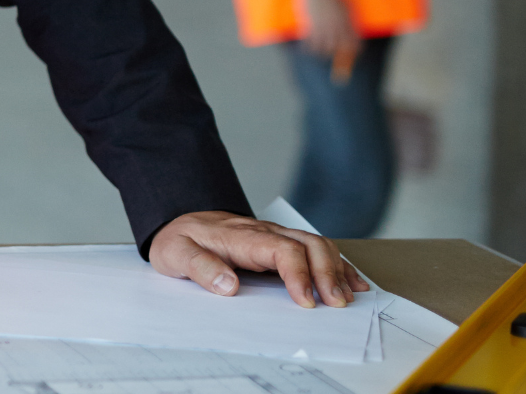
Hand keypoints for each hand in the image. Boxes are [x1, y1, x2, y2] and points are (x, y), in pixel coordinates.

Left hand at [150, 211, 368, 307]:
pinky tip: (351, 282)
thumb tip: (229, 286)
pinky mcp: (279, 242)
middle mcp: (263, 231)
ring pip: (317, 244)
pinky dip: (337, 264)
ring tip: (348, 297)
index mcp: (241, 236)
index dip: (298, 274)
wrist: (177, 220)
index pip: (281, 249)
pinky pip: (314, 248)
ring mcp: (274, 234)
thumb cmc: (178, 240)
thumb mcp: (174, 254)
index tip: (305, 302)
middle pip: (308, 243)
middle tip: (337, 304)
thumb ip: (199, 268)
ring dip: (336, 269)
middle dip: (327, 273)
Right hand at [300, 0, 359, 82]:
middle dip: (339, 56)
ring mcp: (323, 26)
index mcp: (347, 21)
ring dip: (323, 54)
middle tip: (336, 59)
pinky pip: (310, 43)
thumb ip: (349, 10)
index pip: (354, 42)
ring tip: (321, 55)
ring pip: (325, 48)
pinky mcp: (311, 24)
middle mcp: (337, 26)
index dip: (355, 50)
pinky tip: (306, 50)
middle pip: (340, 48)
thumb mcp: (345, 0)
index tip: (353, 54)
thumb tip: (353, 13)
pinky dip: (308, 48)